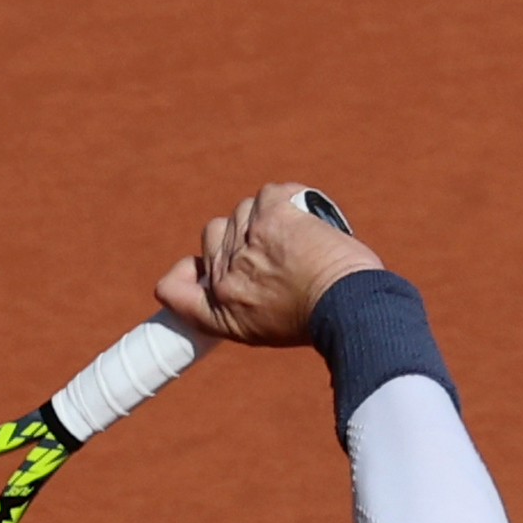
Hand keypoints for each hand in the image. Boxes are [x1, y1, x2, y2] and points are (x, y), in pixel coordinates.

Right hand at [157, 183, 379, 348]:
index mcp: (221, 309)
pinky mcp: (269, 213)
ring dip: (267, 218)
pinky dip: (288, 200)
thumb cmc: (313, 321)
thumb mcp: (257, 329)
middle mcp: (226, 276)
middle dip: (241, 237)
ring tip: (297, 243)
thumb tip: (191, 280)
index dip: (181, 276)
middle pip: (213, 234)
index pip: (175, 289)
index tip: (200, 271)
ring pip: (242, 211)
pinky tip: (306, 222)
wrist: (347, 306)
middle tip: (278, 255)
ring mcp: (245, 241)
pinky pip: (269, 193)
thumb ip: (224, 306)